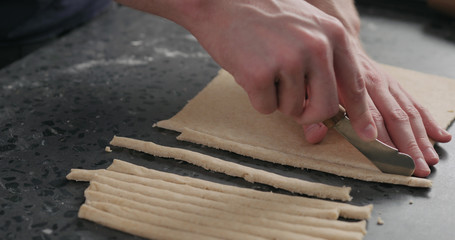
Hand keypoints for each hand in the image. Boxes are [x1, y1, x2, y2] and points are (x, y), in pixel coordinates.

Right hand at [181, 0, 376, 141]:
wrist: (220, 2)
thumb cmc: (262, 16)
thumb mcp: (306, 27)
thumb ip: (325, 60)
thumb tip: (332, 106)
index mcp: (333, 34)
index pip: (355, 84)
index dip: (361, 114)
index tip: (368, 134)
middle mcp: (316, 46)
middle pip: (325, 107)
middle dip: (309, 114)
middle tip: (293, 105)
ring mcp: (288, 60)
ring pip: (292, 109)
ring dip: (277, 99)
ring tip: (264, 69)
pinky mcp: (260, 74)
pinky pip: (266, 108)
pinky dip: (257, 98)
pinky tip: (250, 71)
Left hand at [301, 0, 451, 176]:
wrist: (337, 41)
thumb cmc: (321, 72)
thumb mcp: (309, 90)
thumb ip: (311, 114)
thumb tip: (314, 137)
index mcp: (351, 86)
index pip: (368, 113)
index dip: (378, 134)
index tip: (388, 155)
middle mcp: (374, 84)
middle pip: (394, 116)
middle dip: (407, 145)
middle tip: (416, 168)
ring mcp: (388, 84)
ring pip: (409, 113)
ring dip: (421, 138)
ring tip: (430, 160)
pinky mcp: (395, 85)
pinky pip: (415, 104)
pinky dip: (429, 121)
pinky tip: (441, 136)